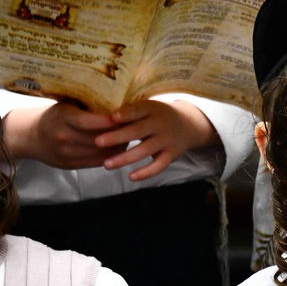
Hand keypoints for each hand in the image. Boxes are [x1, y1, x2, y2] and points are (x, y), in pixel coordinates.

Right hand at [3, 102, 127, 169]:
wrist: (30, 138)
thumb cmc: (53, 116)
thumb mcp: (65, 105)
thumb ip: (85, 105)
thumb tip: (117, 96)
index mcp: (62, 118)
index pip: (89, 122)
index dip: (109, 121)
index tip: (126, 116)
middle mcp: (64, 137)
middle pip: (98, 139)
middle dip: (119, 134)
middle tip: (136, 126)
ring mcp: (67, 153)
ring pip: (101, 153)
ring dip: (119, 146)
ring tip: (132, 136)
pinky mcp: (71, 165)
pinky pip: (97, 162)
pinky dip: (111, 155)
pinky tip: (121, 148)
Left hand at [94, 99, 218, 181]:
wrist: (189, 125)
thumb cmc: (157, 116)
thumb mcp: (147, 108)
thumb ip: (129, 113)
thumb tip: (98, 117)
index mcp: (151, 109)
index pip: (138, 110)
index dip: (125, 114)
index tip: (110, 118)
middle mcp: (160, 124)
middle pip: (137, 131)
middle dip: (117, 137)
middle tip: (97, 142)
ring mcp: (166, 140)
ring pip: (145, 150)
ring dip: (125, 158)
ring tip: (106, 164)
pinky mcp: (171, 155)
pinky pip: (158, 166)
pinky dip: (146, 172)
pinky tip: (131, 177)